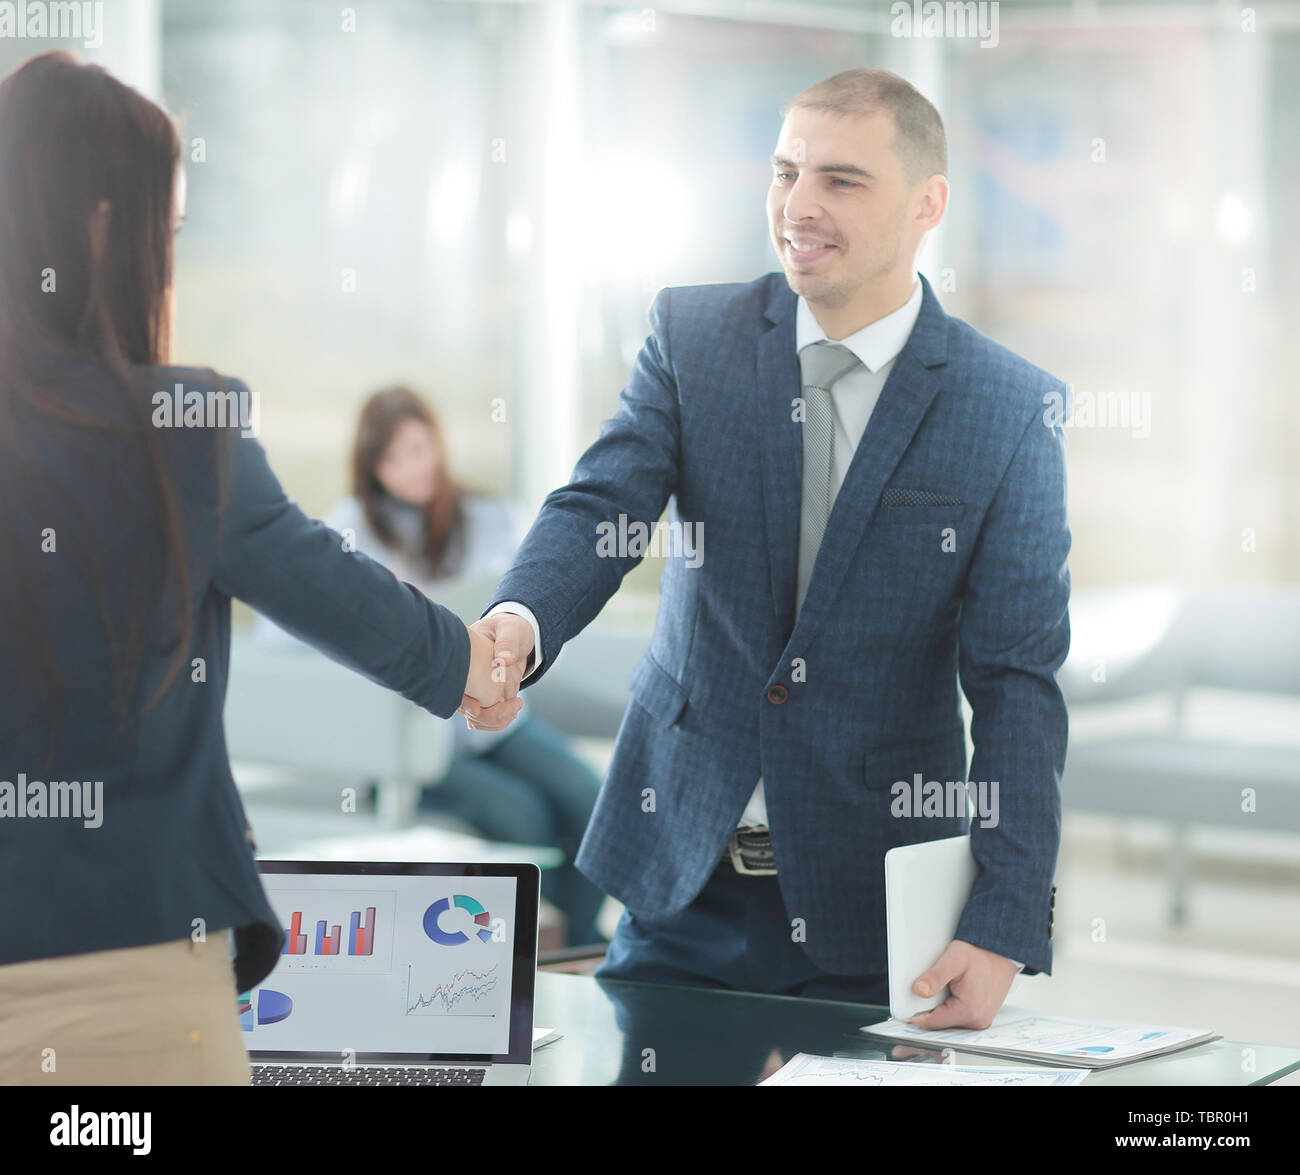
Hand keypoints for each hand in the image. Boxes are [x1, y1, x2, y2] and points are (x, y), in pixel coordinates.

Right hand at [457, 613, 533, 731]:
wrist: (518, 637)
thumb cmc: (511, 628)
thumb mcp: (511, 629)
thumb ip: (508, 642)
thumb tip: (503, 660)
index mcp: (462, 659)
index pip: (455, 686)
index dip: (463, 702)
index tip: (477, 710)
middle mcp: (464, 678)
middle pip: (465, 708)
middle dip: (488, 715)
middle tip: (514, 704)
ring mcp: (474, 690)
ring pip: (477, 718)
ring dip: (496, 719)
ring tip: (516, 705)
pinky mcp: (486, 698)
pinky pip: (487, 717)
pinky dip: (499, 720)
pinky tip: (512, 710)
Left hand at [906, 939, 1019, 1030]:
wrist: (1001, 953)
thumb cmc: (980, 954)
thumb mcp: (955, 958)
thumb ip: (936, 976)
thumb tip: (919, 990)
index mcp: (969, 1011)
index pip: (933, 1023)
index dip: (916, 1016)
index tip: (905, 1011)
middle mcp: (977, 1020)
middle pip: (941, 1022)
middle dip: (930, 1010)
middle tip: (924, 992)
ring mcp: (981, 1020)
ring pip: (950, 1020)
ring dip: (941, 1008)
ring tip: (941, 989)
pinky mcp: (981, 1015)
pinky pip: (959, 1016)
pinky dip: (951, 1007)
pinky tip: (950, 993)